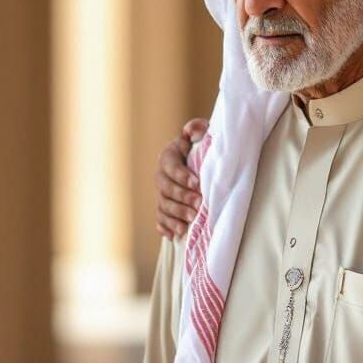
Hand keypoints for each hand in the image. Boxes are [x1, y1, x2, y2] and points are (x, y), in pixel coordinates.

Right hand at [155, 118, 207, 238]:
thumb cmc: (201, 148)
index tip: (198, 183)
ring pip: (163, 205)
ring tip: (190, 222)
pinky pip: (160, 218)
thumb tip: (193, 128)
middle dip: (182, 198)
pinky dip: (166, 227)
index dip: (182, 175)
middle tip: (199, 205)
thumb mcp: (201, 135)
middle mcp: (161, 176)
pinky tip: (174, 234)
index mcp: (168, 157)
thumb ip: (196, 129)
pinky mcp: (163, 207)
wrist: (197, 162)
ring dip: (176, 215)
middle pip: (166, 189)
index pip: (171, 166)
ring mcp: (161, 193)